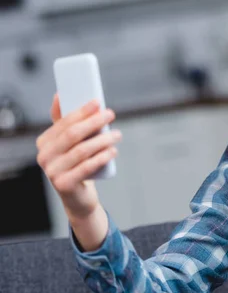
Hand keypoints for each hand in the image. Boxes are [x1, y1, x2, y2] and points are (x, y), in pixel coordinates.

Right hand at [36, 94, 119, 219]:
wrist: (78, 197)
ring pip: (82, 150)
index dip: (82, 111)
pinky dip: (101, 157)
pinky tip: (113, 151)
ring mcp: (52, 172)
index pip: (64, 122)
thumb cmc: (76, 164)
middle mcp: (44, 156)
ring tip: (117, 135)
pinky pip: (86, 168)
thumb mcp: (70, 144)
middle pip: (73, 134)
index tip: (99, 102)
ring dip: (102, 140)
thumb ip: (64, 122)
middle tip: (111, 115)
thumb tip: (60, 95)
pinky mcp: (64, 185)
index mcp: (44, 142)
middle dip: (94, 122)